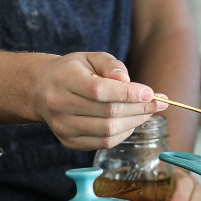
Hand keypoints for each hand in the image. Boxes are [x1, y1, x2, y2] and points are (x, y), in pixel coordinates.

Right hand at [29, 52, 160, 151]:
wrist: (41, 90)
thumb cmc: (72, 71)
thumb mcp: (90, 57)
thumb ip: (111, 65)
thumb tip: (128, 81)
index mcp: (64, 79)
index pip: (99, 90)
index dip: (128, 93)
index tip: (150, 92)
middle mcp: (59, 105)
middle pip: (107, 113)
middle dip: (138, 109)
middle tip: (158, 103)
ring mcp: (62, 127)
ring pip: (107, 131)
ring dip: (134, 122)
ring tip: (147, 112)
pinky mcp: (68, 142)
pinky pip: (103, 143)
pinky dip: (123, 133)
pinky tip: (131, 121)